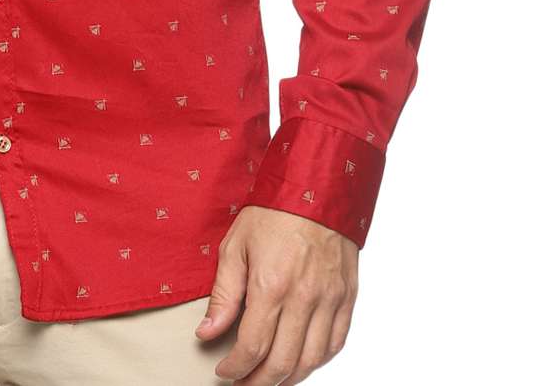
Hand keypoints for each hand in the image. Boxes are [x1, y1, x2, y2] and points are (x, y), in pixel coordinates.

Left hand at [195, 205, 358, 382]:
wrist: (317, 187)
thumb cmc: (273, 212)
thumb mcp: (235, 246)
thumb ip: (223, 294)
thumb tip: (207, 331)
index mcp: (271, 285)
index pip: (252, 347)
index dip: (235, 367)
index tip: (224, 370)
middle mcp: (304, 298)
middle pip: (282, 363)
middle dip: (259, 381)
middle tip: (243, 382)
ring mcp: (329, 300)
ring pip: (311, 360)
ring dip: (288, 378)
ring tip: (269, 378)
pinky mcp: (347, 297)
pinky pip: (335, 343)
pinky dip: (317, 360)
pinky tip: (301, 361)